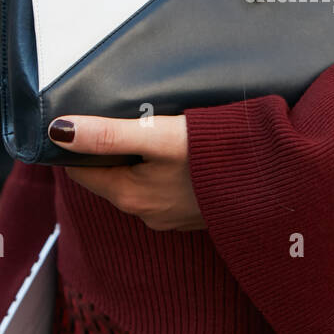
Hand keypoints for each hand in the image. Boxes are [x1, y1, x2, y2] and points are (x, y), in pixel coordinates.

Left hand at [51, 115, 204, 231]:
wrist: (276, 181)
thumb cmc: (216, 156)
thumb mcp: (158, 136)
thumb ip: (108, 133)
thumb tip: (56, 130)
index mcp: (130, 196)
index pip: (82, 171)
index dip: (74, 145)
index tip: (75, 119)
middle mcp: (147, 213)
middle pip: (110, 177)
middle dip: (107, 151)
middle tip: (112, 116)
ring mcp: (173, 217)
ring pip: (138, 183)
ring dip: (137, 161)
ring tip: (146, 128)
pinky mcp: (196, 213)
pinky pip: (165, 189)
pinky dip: (162, 170)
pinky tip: (178, 151)